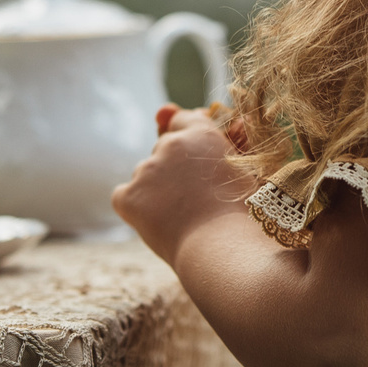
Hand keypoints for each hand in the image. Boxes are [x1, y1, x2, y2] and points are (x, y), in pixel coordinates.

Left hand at [114, 107, 250, 262]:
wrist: (224, 251)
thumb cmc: (242, 215)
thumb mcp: (241, 171)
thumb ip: (211, 146)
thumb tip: (171, 116)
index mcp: (202, 133)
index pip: (183, 120)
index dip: (187, 141)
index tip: (194, 160)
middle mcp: (171, 144)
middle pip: (163, 150)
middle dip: (173, 169)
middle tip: (194, 200)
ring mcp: (146, 169)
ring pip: (146, 175)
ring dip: (157, 190)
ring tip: (182, 218)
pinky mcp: (128, 196)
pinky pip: (124, 196)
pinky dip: (136, 208)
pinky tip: (158, 223)